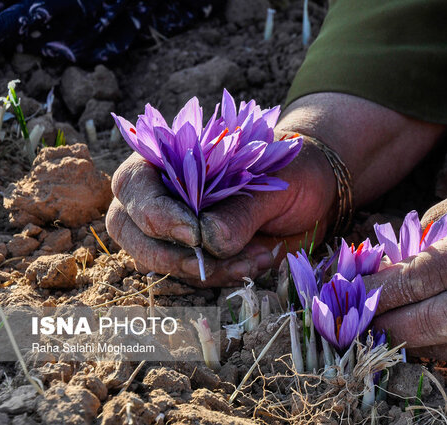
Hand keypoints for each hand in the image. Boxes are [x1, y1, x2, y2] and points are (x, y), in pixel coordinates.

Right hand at [106, 93, 444, 285]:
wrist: (317, 192)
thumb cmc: (294, 171)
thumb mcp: (276, 180)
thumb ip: (242, 208)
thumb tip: (208, 242)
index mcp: (172, 157)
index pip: (133, 184)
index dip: (153, 213)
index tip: (193, 234)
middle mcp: (165, 193)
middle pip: (129, 229)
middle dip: (168, 254)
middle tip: (215, 259)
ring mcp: (177, 228)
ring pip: (160, 260)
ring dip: (206, 269)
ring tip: (259, 255)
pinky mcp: (198, 255)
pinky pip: (194, 276)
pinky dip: (224, 276)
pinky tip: (261, 259)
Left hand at [364, 166, 446, 361]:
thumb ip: (425, 237)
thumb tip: (377, 271)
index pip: (436, 271)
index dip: (390, 287)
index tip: (356, 291)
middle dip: (397, 323)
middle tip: (361, 321)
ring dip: (413, 343)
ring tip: (379, 333)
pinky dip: (439, 349)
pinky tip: (413, 339)